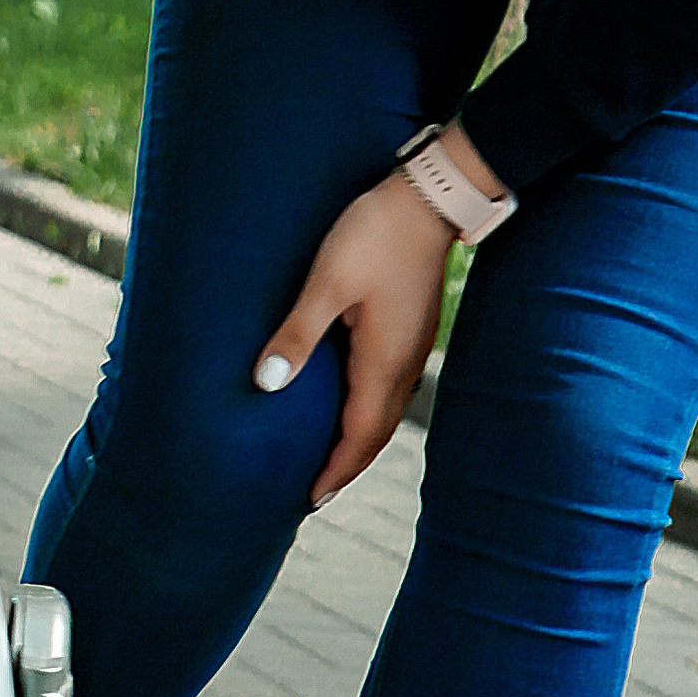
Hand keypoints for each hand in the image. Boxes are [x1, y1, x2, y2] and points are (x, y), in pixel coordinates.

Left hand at [252, 124, 495, 506]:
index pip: (359, 434)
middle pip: (377, 432)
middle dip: (348, 465)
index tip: (310, 498)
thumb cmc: (374, 234)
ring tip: (332, 458)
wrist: (430, 197)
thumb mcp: (326, 282)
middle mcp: (405, 363)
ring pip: (387, 411)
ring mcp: (413, 346)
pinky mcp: (412, 329)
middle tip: (316, 491)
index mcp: (384, 361)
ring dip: (360, 440)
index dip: (336, 469)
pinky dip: (370, 411)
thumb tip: (267, 382)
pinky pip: (391, 387)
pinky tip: (351, 405)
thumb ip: (297, 333)